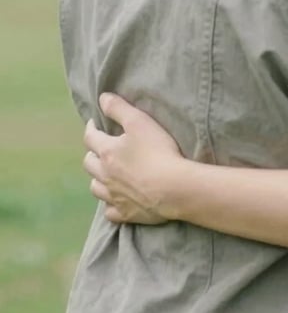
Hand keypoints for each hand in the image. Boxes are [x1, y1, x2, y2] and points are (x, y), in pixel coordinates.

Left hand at [83, 93, 183, 224]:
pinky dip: (111, 203)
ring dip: (98, 179)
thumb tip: (102, 98)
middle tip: (102, 148)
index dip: (91, 128)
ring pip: (95, 188)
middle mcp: (105, 175)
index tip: (95, 123)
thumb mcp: (140, 122)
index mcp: (107, 152)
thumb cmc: (158, 151)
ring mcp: (114, 196)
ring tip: (106, 174)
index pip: (90, 137)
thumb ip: (119, 108)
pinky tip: (117, 199)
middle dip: (92, 153)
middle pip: (89, 164)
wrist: (173, 188)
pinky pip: (110, 211)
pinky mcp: (125, 213)